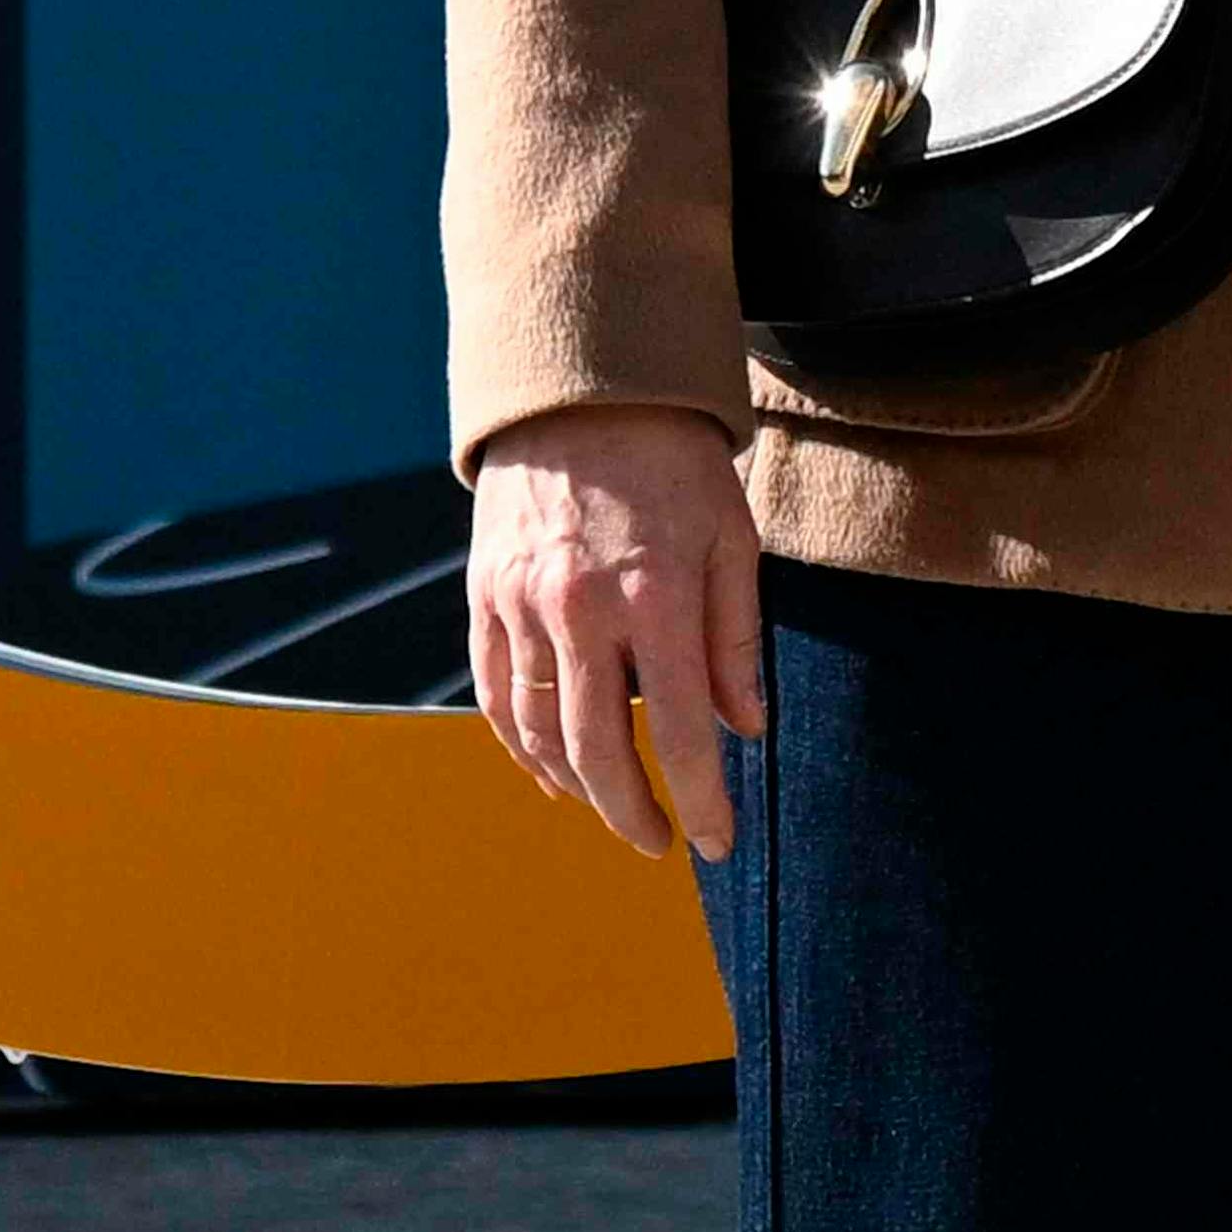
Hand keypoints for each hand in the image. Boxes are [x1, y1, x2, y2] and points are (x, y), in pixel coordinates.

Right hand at [466, 402, 762, 863]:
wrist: (585, 388)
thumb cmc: (676, 462)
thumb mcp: (733, 537)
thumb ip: (736, 638)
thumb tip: (747, 729)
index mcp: (656, 594)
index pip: (682, 729)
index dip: (702, 798)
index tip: (718, 841)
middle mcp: (581, 608)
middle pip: (599, 750)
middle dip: (632, 812)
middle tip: (661, 843)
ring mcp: (522, 604)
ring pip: (540, 732)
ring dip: (577, 786)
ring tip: (614, 807)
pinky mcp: (484, 596)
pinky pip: (495, 694)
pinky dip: (520, 745)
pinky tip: (551, 769)